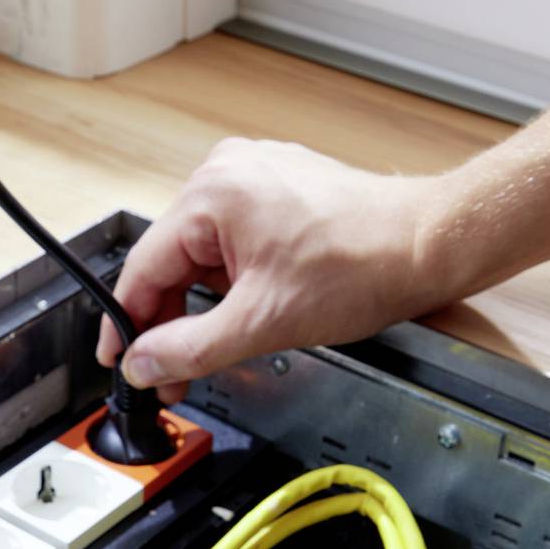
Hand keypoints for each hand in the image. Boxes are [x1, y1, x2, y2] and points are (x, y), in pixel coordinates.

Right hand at [97, 138, 449, 402]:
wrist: (431, 244)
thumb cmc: (364, 264)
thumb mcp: (262, 322)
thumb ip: (189, 348)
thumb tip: (141, 363)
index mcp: (211, 194)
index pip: (143, 269)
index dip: (125, 325)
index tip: (118, 362)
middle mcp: (225, 173)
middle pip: (170, 262)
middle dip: (168, 323)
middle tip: (168, 374)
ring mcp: (253, 177)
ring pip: (201, 256)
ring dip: (200, 306)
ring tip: (211, 351)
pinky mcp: (277, 190)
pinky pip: (230, 243)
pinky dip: (228, 284)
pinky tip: (240, 316)